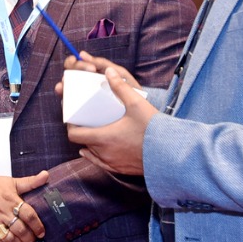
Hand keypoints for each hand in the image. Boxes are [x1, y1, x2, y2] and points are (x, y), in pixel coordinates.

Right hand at [0, 171, 48, 241]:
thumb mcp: (11, 182)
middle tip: (31, 240)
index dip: (38, 226)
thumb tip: (46, 175)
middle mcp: (2, 211)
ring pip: (8, 238)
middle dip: (29, 238)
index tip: (41, 233)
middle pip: (20, 229)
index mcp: (11, 199)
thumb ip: (30, 182)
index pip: (29, 215)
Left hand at [66, 61, 157, 175]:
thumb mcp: (136, 104)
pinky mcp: (121, 170)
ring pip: (92, 153)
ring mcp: (112, 164)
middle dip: (81, 131)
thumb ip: (121, 87)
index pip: (74, 135)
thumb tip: (107, 71)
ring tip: (94, 129)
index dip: (71, 126)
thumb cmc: (154, 129)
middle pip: (82, 143)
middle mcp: (104, 153)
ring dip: (90, 142)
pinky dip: (97, 155)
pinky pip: (101, 163)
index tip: (74, 117)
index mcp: (103, 138)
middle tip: (85, 119)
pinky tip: (98, 148)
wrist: (172, 152)